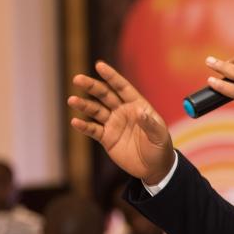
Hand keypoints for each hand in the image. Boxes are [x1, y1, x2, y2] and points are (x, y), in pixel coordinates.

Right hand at [68, 61, 174, 183]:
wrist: (154, 168)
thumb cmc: (160, 147)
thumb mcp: (159, 135)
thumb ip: (149, 123)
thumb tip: (139, 111)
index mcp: (137, 105)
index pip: (122, 87)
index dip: (111, 76)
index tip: (99, 65)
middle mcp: (123, 111)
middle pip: (105, 95)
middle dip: (92, 86)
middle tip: (78, 78)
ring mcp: (113, 124)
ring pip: (95, 111)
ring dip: (84, 105)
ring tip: (72, 100)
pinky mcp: (107, 138)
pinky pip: (93, 130)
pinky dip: (84, 126)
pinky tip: (75, 121)